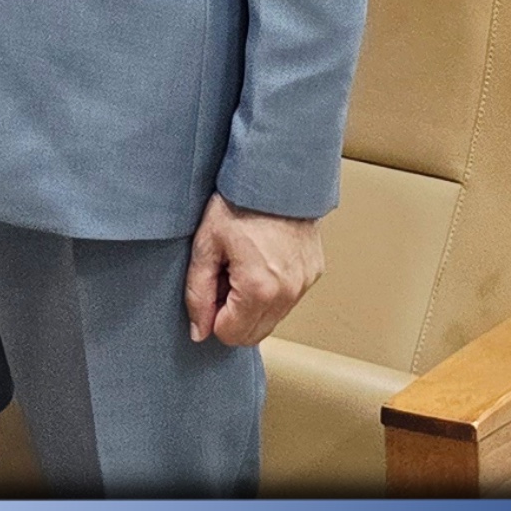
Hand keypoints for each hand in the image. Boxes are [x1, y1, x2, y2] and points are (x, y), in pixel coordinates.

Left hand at [184, 194, 325, 346]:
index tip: (211, 286)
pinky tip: (260, 261)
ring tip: (241, 266)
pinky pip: (287, 300)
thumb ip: (198, 293)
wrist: (276, 175)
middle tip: (224, 278)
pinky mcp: (313, 273)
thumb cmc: (237, 204)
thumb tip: (199, 332)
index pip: (230, 335)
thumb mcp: (206, 245)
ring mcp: (304, 284)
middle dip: (232, 316)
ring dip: (252, 306)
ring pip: (271, 320)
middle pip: (253, 334)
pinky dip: (271, 292)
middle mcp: (287, 293)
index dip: (213, 315)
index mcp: (258, 289)